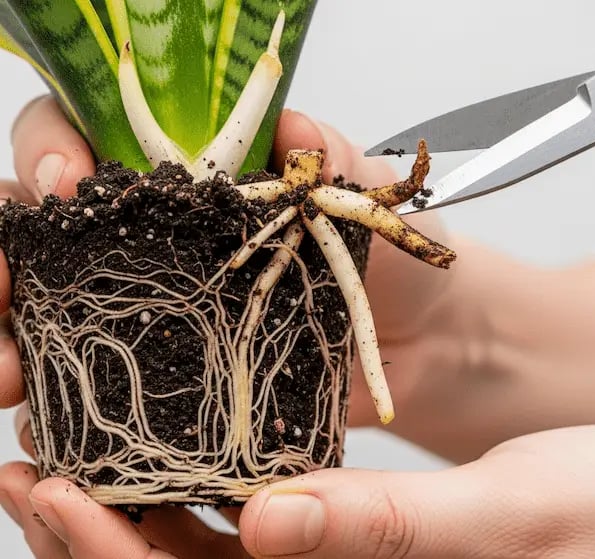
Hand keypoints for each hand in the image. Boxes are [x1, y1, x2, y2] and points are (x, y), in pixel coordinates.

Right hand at [0, 97, 455, 556]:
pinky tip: (55, 426)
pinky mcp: (180, 384)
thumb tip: (294, 129)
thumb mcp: (358, 197)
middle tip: (0, 293)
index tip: (65, 183)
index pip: (86, 144)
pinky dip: (70, 409)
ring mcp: (160, 319)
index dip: (53, 150)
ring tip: (11, 374)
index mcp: (186, 184)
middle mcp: (156, 249)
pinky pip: (105, 392)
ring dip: (16, 343)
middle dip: (6, 264)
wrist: (421, 340)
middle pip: (43, 242)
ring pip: (55, 320)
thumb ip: (326, 159)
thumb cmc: (387, 258)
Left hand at [7, 425, 594, 557]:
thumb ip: (390, 532)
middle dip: (100, 523)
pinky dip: (214, 475)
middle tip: (35, 449)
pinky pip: (274, 513)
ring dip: (143, 496)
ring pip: (217, 548)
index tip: (43, 483)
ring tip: (86, 431)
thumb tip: (267, 526)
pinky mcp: (375, 538)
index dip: (107, 549)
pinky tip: (190, 429)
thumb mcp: (515, 520)